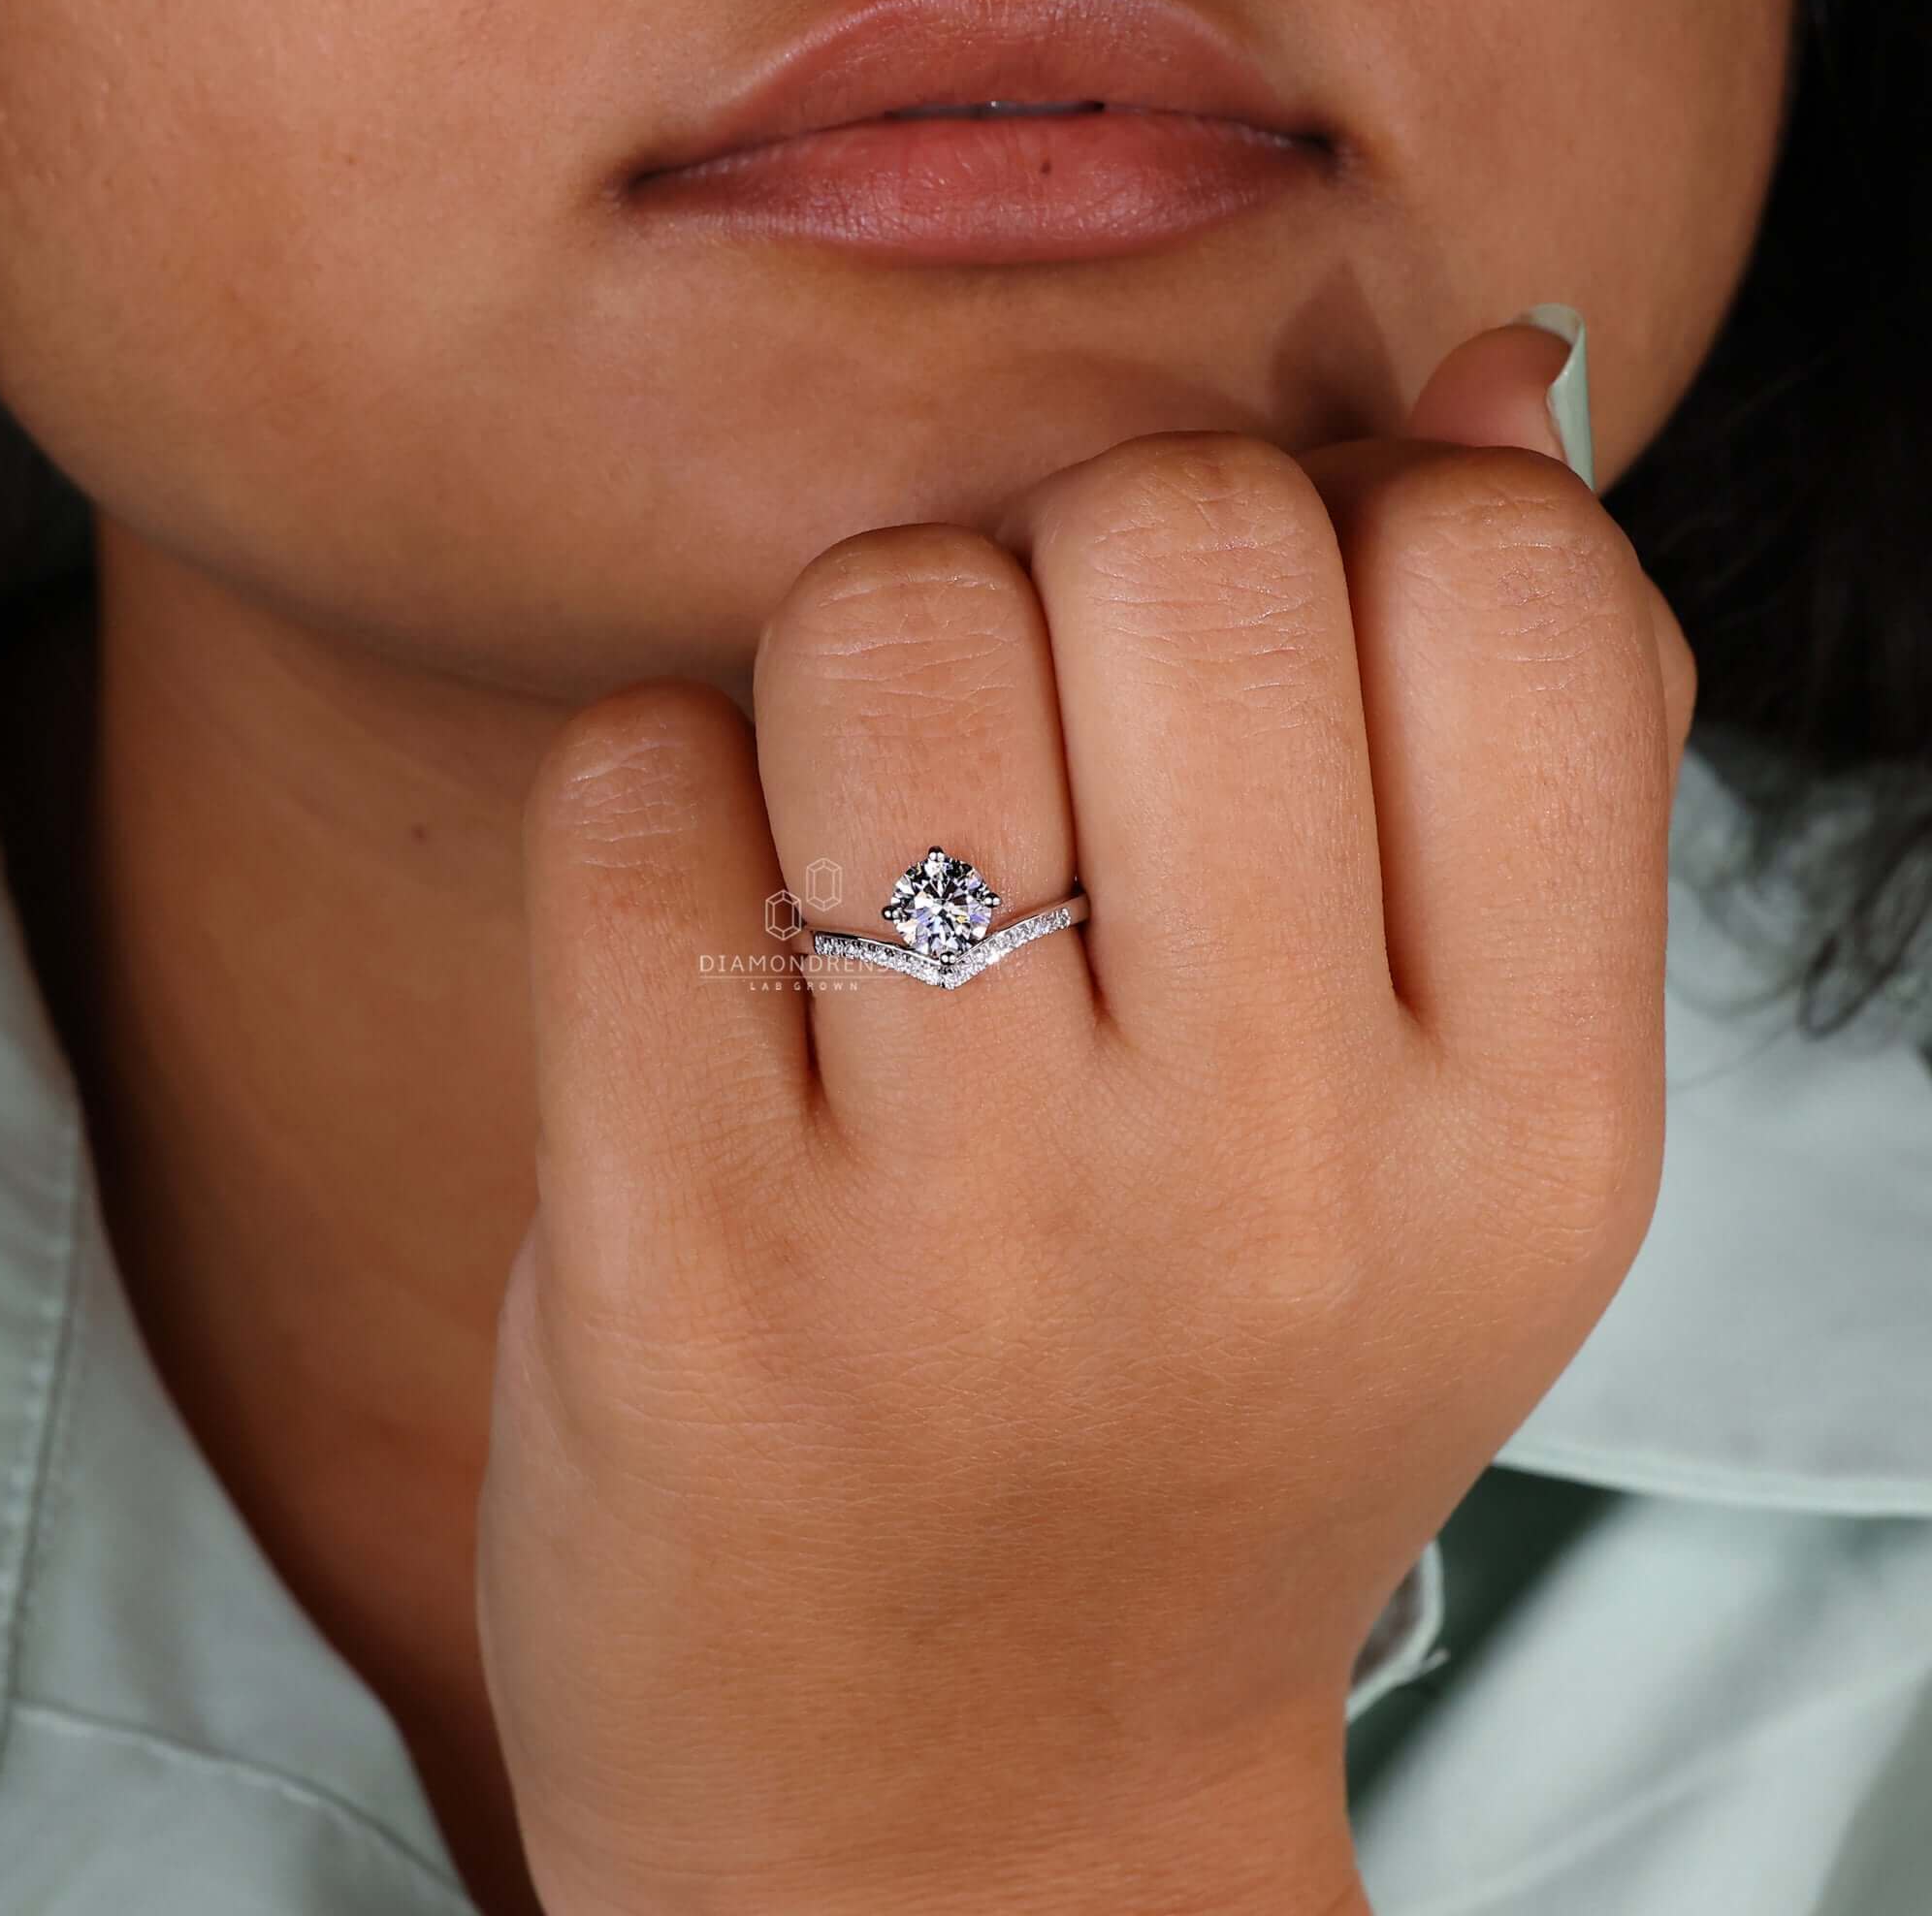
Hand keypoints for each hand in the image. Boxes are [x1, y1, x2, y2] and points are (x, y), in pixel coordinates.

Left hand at [476, 317, 1697, 1915]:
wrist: (956, 1797)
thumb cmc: (1202, 1422)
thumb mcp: (1449, 1146)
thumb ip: (1510, 766)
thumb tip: (1490, 383)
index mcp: (1522, 1131)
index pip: (1499, 577)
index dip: (1353, 533)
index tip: (1252, 668)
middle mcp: (1274, 1181)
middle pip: (1173, 538)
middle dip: (1079, 565)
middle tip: (1044, 742)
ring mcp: (970, 1235)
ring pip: (883, 616)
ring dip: (853, 670)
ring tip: (878, 864)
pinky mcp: (684, 1269)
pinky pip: (636, 778)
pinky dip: (658, 801)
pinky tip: (721, 967)